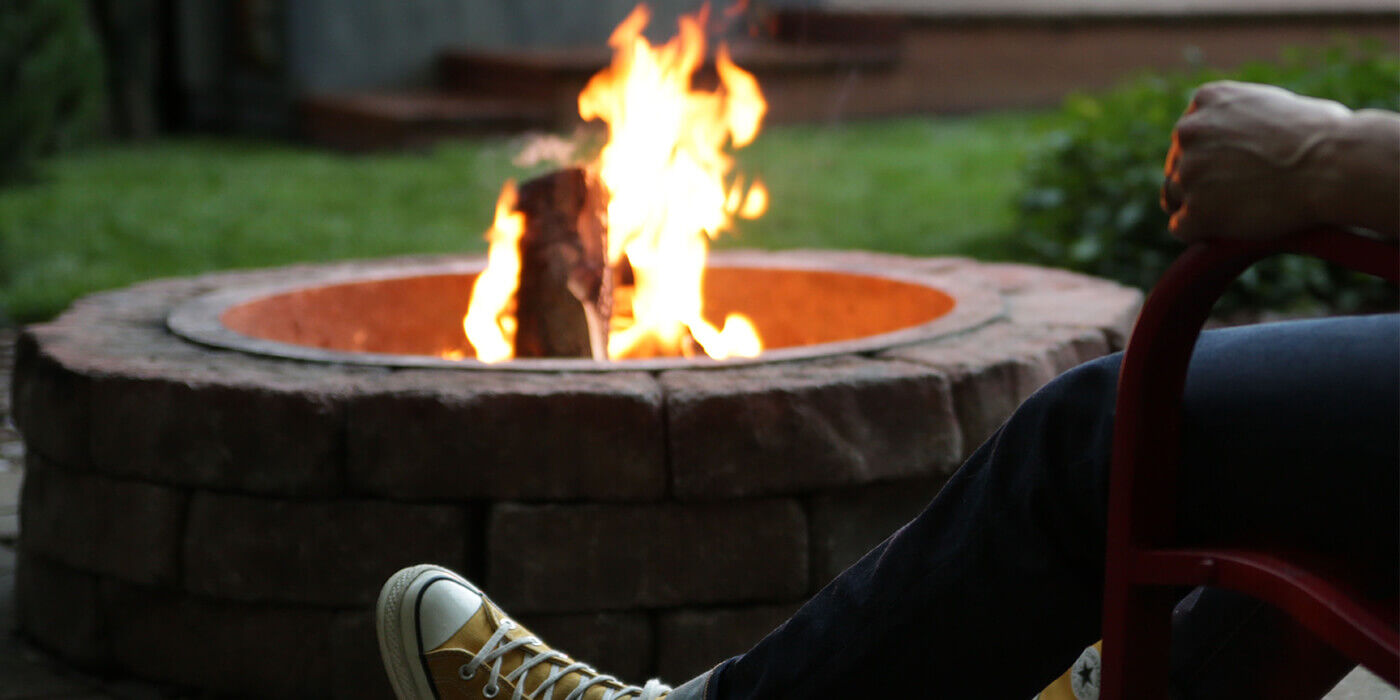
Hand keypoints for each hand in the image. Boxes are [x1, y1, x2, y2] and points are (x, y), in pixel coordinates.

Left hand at [1161, 81, 1353, 242]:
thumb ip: (1241, 118)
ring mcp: (1188, 171)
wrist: (1334, 165)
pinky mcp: (1195, 209)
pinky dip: (1201, 232)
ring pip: (1175, 197)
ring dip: (1199, 207)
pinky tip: (1226, 229)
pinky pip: (1181, 227)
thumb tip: (1238, 140)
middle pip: (1178, 166)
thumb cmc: (1325, 134)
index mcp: (1207, 99)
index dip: (1210, 157)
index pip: (1188, 136)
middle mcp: (1188, 132)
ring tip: (1237, 210)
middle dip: (1201, 182)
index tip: (1234, 168)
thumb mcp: (1274, 104)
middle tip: (1238, 194)